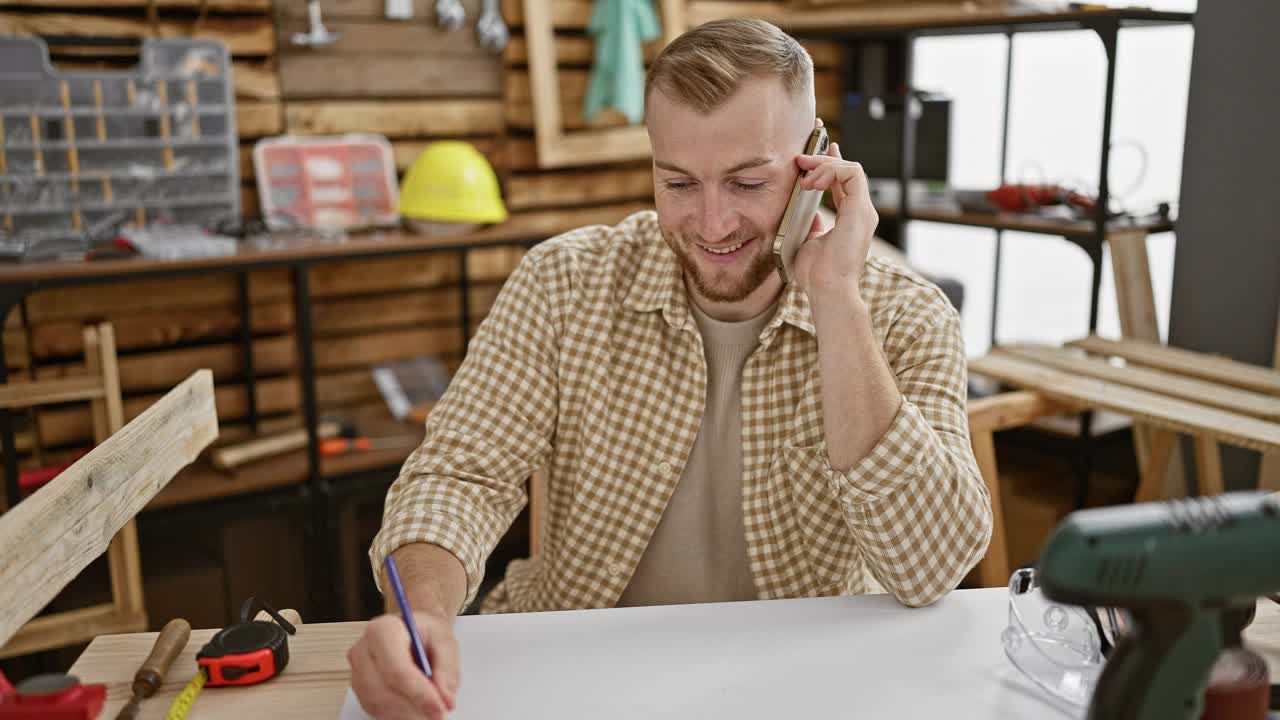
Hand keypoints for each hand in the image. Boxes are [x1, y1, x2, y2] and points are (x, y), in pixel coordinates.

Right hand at [348, 610, 460, 718]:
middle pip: (385, 690)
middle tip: (441, 713)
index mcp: (383, 630)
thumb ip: (446, 669)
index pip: (397, 669)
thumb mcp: (445, 642)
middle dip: (415, 707)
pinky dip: (401, 715)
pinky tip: (417, 710)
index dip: (420, 693)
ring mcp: (358, 673)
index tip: (441, 707)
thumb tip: (445, 699)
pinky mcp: (360, 692)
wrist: (413, 634)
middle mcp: (363, 651)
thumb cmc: (426, 635)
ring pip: (380, 704)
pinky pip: (377, 711)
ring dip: (409, 714)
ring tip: (431, 711)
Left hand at [790, 141, 877, 303]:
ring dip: (825, 166)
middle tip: (799, 160)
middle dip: (823, 160)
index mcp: (852, 220)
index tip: (813, 156)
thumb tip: (810, 214)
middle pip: (849, 172)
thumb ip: (814, 226)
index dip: (831, 165)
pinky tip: (813, 182)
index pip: (846, 183)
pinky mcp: (860, 210)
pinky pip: (851, 174)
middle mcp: (862, 213)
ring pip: (851, 169)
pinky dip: (831, 171)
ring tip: (805, 176)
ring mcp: (864, 211)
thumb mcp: (810, 243)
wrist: (828, 290)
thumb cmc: (818, 276)